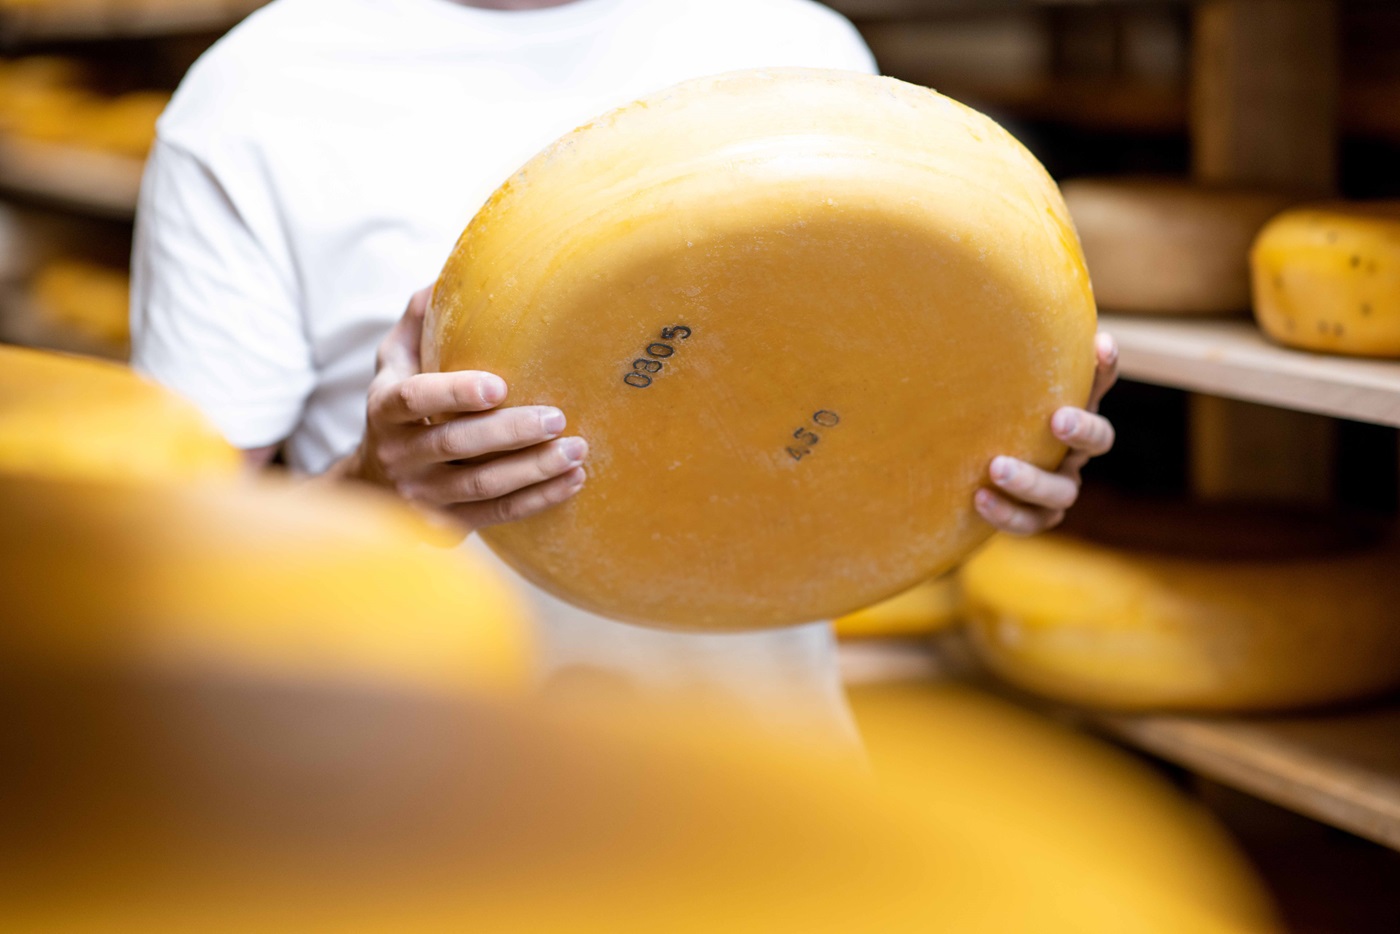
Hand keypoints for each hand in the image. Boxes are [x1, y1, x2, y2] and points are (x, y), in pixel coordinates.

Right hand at [344, 287, 586, 531]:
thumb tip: (446, 277)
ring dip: (534, 470)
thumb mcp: (394, 359)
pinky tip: (572, 480)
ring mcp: (421, 496)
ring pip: (481, 486)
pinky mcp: (446, 526)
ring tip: (578, 450)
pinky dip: (537, 500)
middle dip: (510, 433)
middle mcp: (398, 455)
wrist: (369, 483)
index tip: (498, 385)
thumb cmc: (397, 405)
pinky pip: (496, 515)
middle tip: (558, 417)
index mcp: (385, 408)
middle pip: (456, 445)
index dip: (454, 392)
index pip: (414, 398)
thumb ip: (418, 320)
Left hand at [975, 331, 1118, 535]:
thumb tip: (979, 263)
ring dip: (1032, 480)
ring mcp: (1059, 483)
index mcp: (1072, 403)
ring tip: (993, 467)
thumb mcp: (983, 369)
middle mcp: (1073, 445)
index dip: (1104, 367)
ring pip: (1064, 491)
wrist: (961, 460)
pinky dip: (1009, 514)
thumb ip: (990, 336)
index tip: (1100, 346)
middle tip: (1056, 419)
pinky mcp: (1034, 514)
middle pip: (1099, 440)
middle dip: (1082, 429)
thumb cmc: (979, 400)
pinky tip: (978, 498)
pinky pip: (1033, 522)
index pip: (1098, 381)